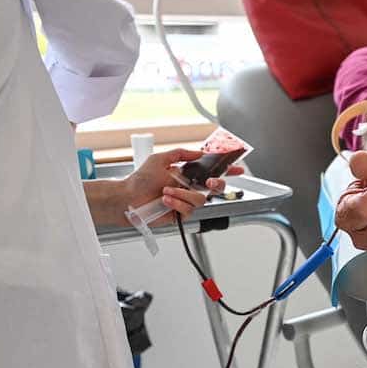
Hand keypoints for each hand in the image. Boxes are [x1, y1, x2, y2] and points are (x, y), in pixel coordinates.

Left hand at [123, 148, 244, 225]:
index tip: (238, 168)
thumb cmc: (140, 180)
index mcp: (187, 174)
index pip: (211, 171)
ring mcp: (186, 202)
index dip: (226, 170)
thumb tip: (198, 152)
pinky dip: (176, 204)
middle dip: (216, 183)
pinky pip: (189, 210)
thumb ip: (181, 154)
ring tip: (166, 191)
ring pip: (200, 199)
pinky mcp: (182, 215)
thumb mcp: (160, 159)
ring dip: (182, 194)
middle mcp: (189, 188)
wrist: (128, 198)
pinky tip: (165, 200)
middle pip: (215, 187)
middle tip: (208, 181)